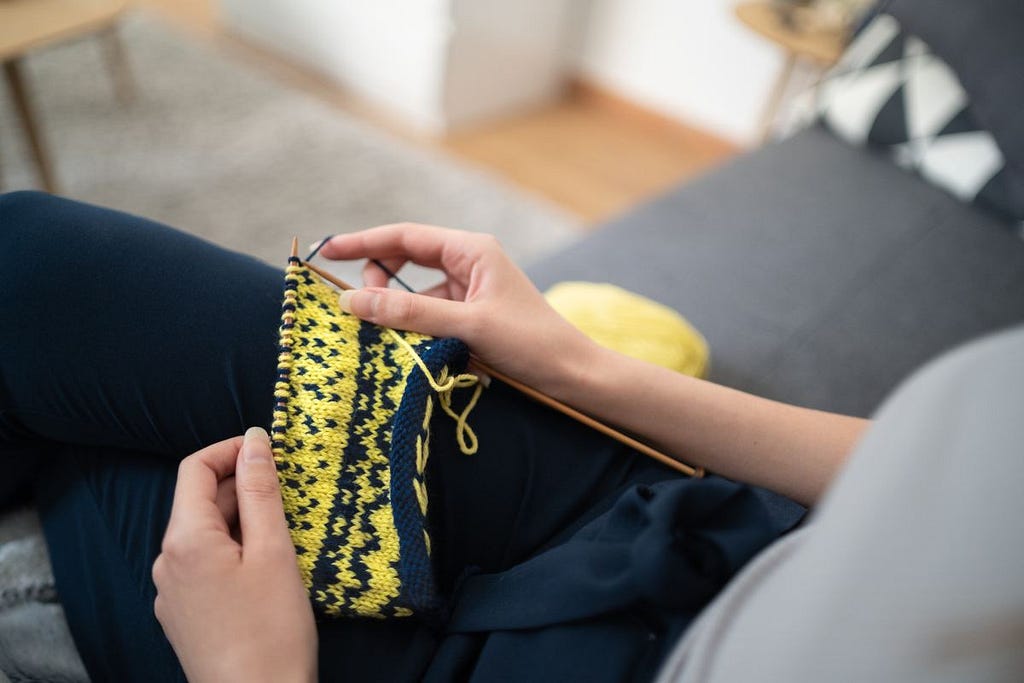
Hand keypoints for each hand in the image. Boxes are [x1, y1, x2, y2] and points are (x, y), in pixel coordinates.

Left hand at [153, 428, 316, 682]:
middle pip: (198, 501)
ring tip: (283, 532)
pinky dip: (232, 550)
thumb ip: (261, 491)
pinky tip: (264, 569)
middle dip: (241, 486)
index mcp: (185, 540)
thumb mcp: (274, 551)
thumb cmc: (271, 630)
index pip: (194, 468)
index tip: (270, 450)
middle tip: (290, 492)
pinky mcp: (183, 615)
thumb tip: (254, 440)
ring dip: (240, 520)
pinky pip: (203, 564)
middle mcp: (167, 561)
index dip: (231, 450)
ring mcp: (171, 592)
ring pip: (204, 534)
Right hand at [319, 224, 599, 397]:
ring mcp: (469, 290)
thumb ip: (410, 313)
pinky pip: (429, 315)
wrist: (573, 375)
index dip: (363, 242)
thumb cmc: (531, 343)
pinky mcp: (470, 316)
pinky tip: (408, 348)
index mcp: (472, 250)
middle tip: (360, 310)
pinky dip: (412, 328)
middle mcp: (469, 263)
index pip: (405, 237)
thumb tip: (353, 302)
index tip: (327, 250)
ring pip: (414, 293)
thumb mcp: (468, 326)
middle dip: (378, 279)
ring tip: (384, 337)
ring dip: (396, 311)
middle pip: (405, 260)